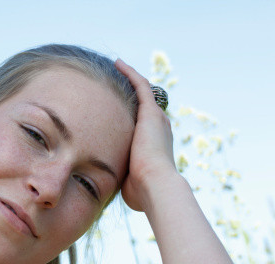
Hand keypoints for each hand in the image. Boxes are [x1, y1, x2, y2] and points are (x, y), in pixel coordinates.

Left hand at [115, 59, 177, 211]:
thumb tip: (117, 188)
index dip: (134, 115)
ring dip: (130, 78)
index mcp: (156, 144)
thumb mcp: (132, 182)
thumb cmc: (142, 191)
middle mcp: (159, 127)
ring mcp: (156, 118)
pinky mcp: (150, 111)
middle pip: (145, 104)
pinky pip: (140, 85)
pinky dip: (130, 73)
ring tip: (116, 66)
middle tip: (115, 82)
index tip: (119, 109)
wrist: (154, 185)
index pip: (145, 124)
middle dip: (132, 93)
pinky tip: (117, 63)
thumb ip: (125, 178)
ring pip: (143, 91)